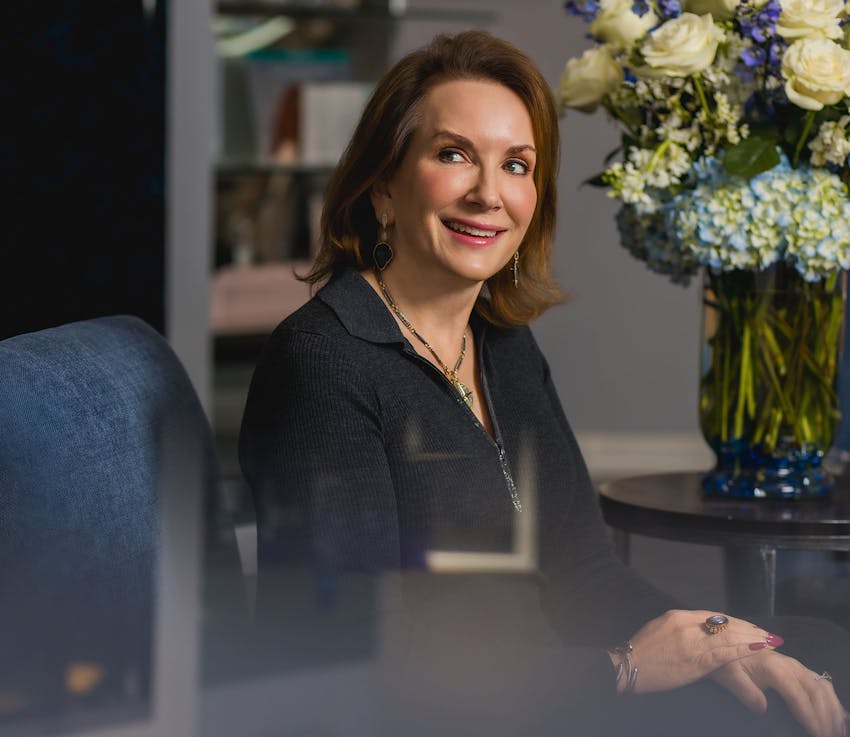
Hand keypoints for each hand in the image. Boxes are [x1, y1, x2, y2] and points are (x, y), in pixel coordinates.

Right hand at [621, 609, 783, 693]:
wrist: (628, 666)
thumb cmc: (641, 653)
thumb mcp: (659, 630)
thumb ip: (680, 630)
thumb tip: (698, 633)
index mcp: (677, 616)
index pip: (713, 616)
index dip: (734, 622)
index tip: (749, 626)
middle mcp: (687, 624)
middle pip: (725, 623)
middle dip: (748, 629)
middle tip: (767, 634)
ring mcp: (692, 641)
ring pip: (729, 636)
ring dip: (753, 638)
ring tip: (770, 641)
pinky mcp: (696, 660)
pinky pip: (725, 653)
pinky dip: (744, 650)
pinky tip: (758, 649)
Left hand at [712, 649, 847, 736]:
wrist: (728, 643)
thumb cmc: (729, 663)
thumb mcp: (731, 677)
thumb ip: (746, 692)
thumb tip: (762, 708)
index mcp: (774, 668)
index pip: (798, 695)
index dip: (809, 716)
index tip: (816, 734)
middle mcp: (791, 666)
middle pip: (816, 692)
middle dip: (825, 717)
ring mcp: (797, 666)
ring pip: (822, 688)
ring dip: (833, 710)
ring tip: (837, 731)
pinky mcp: (799, 669)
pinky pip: (822, 684)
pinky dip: (833, 700)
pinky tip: (838, 715)